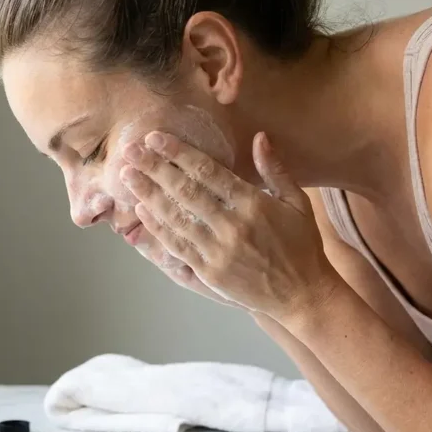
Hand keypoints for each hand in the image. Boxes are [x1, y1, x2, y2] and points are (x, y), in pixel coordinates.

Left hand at [120, 131, 338, 321]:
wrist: (303, 295)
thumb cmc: (302, 245)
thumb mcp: (297, 203)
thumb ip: (275, 170)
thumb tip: (259, 136)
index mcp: (253, 204)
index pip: (209, 173)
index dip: (180, 153)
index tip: (156, 138)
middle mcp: (233, 226)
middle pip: (185, 192)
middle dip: (154, 169)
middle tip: (130, 151)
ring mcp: (218, 252)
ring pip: (176, 218)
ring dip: (148, 195)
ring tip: (128, 176)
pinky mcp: (210, 272)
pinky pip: (178, 246)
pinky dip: (158, 228)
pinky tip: (142, 211)